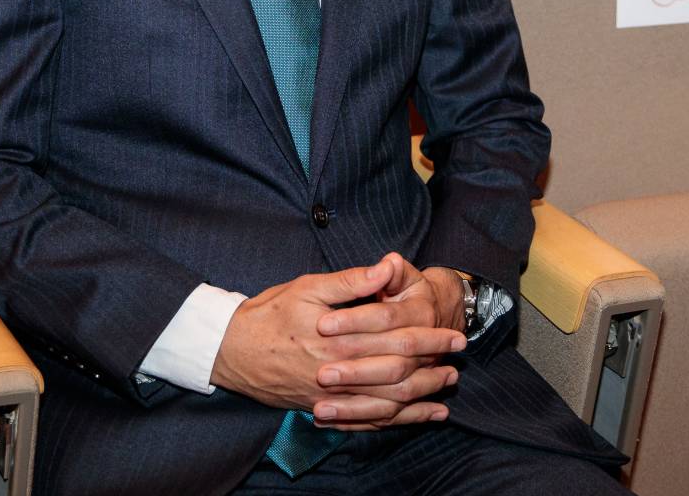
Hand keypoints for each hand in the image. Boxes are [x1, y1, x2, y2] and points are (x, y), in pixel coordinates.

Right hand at [209, 257, 464, 425]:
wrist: (229, 350)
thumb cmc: (269, 313)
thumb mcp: (309, 287)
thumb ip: (351, 282)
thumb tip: (388, 266)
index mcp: (339, 339)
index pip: (396, 339)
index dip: (428, 336)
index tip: (454, 333)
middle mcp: (338, 373)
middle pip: (398, 374)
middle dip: (431, 367)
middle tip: (459, 361)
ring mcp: (331, 396)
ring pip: (386, 403)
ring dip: (420, 398)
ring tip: (445, 390)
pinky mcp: (322, 409)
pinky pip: (365, 421)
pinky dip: (394, 421)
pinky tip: (414, 418)